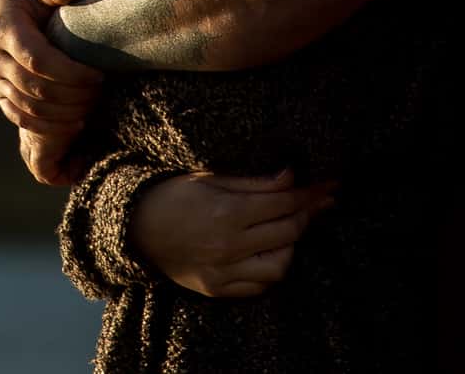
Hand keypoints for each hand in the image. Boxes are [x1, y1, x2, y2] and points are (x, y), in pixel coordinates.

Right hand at [0, 0, 103, 176]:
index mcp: (4, 28)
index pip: (37, 60)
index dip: (70, 73)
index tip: (99, 75)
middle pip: (35, 89)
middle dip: (72, 96)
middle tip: (100, 93)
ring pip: (28, 109)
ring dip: (63, 114)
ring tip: (92, 106)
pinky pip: (20, 118)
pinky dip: (48, 126)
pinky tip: (75, 124)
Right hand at [128, 170, 335, 297]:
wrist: (136, 229)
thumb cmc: (173, 196)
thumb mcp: (210, 178)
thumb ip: (254, 182)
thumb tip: (292, 176)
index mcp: (227, 212)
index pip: (284, 203)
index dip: (311, 192)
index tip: (328, 184)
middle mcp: (228, 245)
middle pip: (288, 231)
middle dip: (308, 213)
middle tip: (319, 201)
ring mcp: (223, 271)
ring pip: (280, 265)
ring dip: (291, 245)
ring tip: (290, 228)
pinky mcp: (217, 288)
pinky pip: (259, 286)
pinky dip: (272, 269)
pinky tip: (273, 252)